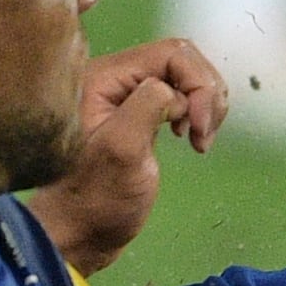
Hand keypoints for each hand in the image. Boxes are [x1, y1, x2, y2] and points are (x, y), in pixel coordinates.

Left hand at [29, 38, 227, 271]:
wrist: (80, 233)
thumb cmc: (95, 199)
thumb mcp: (121, 151)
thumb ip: (146, 106)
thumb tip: (174, 92)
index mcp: (104, 78)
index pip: (170, 53)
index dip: (197, 85)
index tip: (198, 130)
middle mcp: (114, 78)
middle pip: (182, 59)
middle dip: (205, 94)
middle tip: (202, 137)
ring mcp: (127, 95)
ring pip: (185, 75)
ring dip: (205, 104)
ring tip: (200, 140)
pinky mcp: (139, 112)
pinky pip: (179, 94)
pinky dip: (197, 112)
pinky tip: (191, 138)